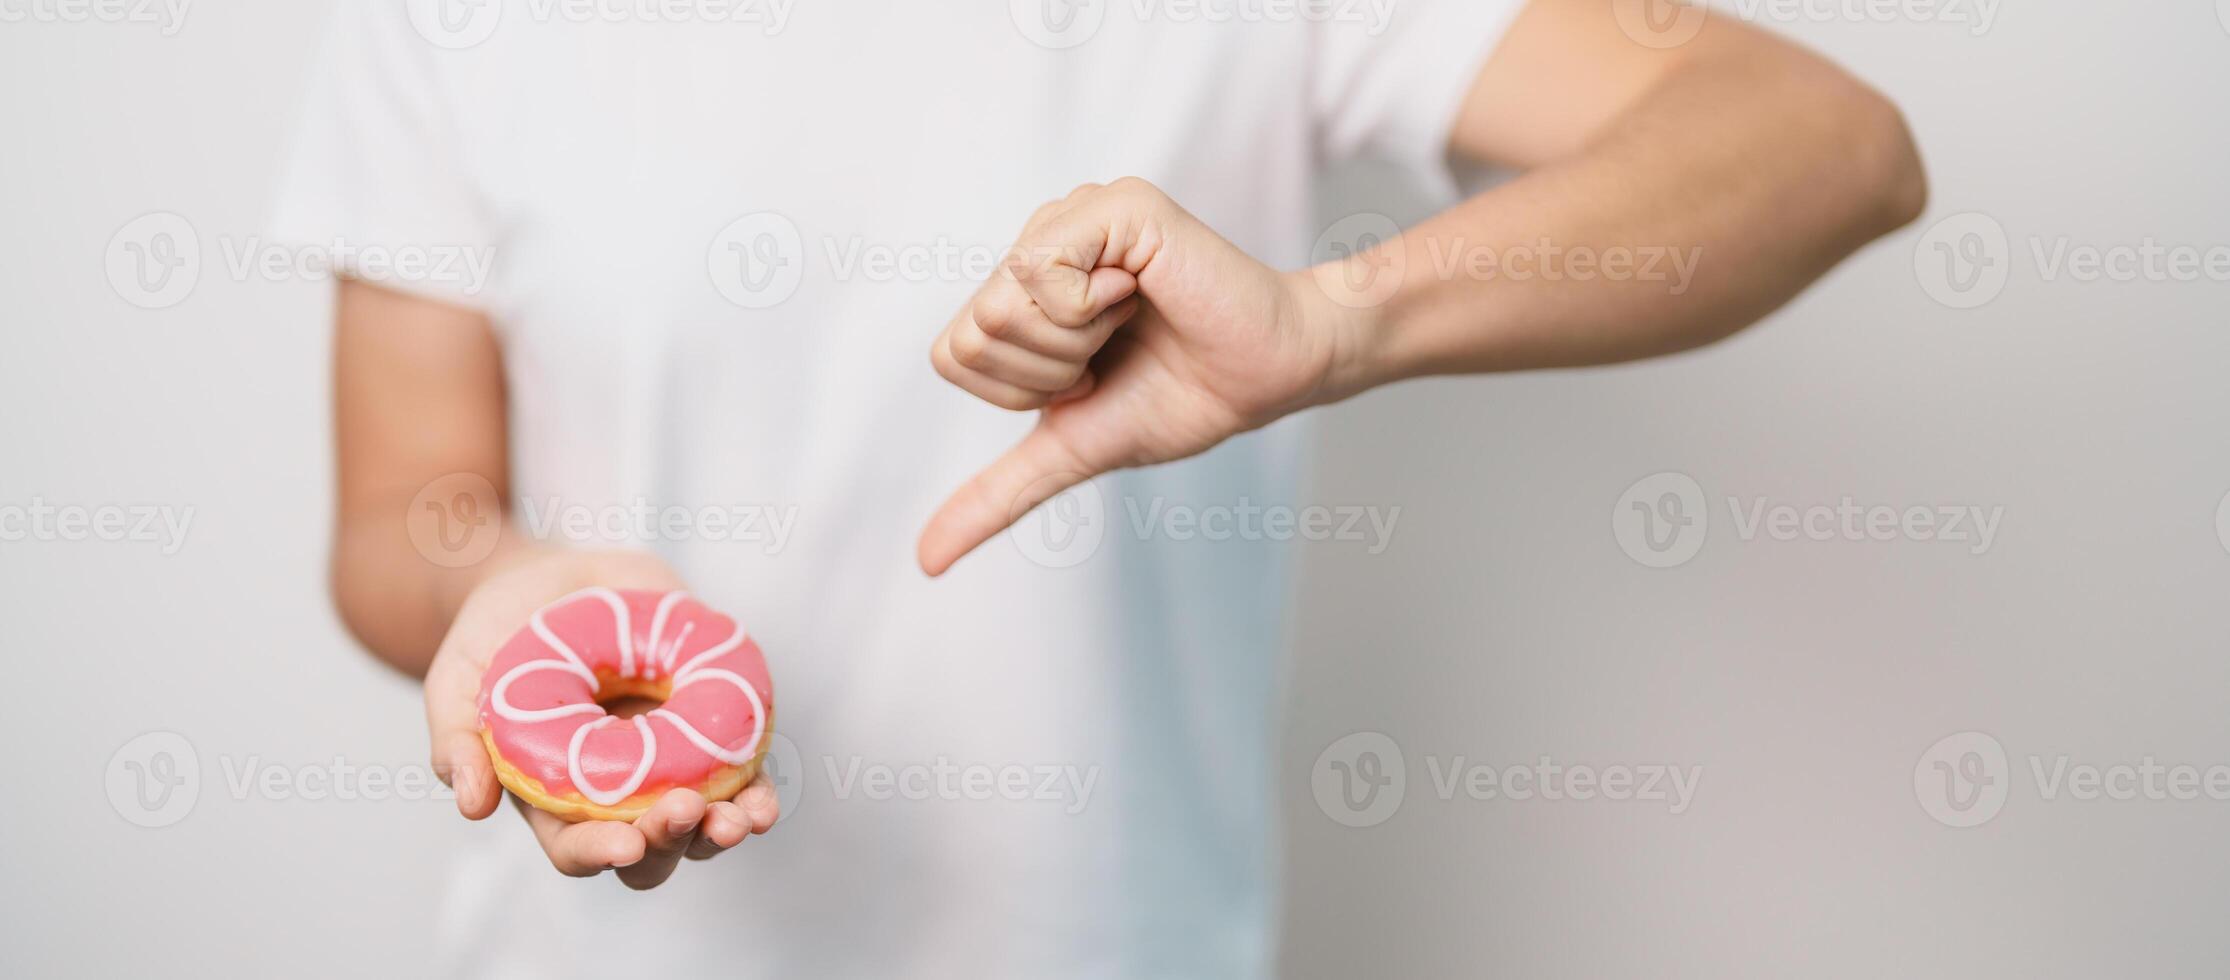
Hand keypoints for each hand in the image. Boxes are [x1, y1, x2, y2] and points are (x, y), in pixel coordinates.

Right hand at [425, 548, 780, 888]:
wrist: (549, 579)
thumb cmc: (495, 637)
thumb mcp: (457, 679)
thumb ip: (455, 739)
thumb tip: (472, 806)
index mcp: (553, 797)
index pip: (576, 847)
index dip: (600, 854)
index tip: (626, 845)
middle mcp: (615, 792)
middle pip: (651, 848)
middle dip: (672, 843)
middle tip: (686, 812)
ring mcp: (668, 762)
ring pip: (703, 822)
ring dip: (724, 829)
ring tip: (742, 820)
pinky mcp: (708, 724)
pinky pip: (742, 770)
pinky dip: (756, 792)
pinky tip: (763, 802)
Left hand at [921, 177, 1365, 574]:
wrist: (1266, 379)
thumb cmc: (1182, 399)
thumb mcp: (1069, 448)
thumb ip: (996, 494)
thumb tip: (927, 560)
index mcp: (1019, 291)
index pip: (954, 355)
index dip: (1020, 390)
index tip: (1087, 376)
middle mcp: (1038, 243)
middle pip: (975, 332)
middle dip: (1048, 369)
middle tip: (1112, 349)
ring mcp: (1073, 216)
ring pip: (1002, 306)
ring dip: (1076, 340)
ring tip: (1132, 319)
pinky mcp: (1113, 204)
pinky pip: (1044, 270)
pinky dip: (1095, 308)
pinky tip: (1142, 292)